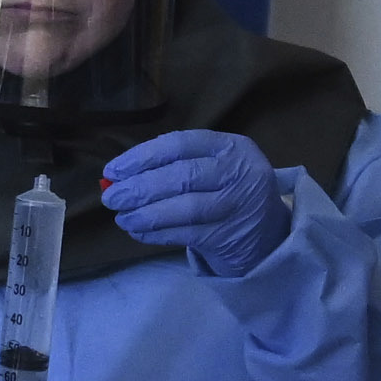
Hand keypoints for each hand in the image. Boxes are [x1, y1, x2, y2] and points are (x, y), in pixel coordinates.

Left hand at [102, 129, 292, 277]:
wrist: (269, 235)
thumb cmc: (229, 193)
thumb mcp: (216, 166)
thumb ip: (176, 165)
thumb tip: (119, 176)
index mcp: (232, 146)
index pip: (180, 144)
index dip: (142, 156)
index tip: (113, 170)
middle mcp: (240, 172)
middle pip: (181, 176)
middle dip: (139, 188)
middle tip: (111, 198)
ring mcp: (238, 205)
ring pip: (183, 208)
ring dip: (145, 214)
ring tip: (122, 218)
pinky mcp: (231, 235)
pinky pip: (185, 234)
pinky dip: (157, 233)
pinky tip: (139, 232)